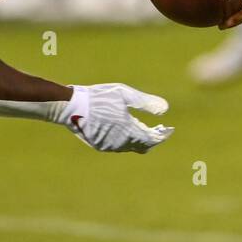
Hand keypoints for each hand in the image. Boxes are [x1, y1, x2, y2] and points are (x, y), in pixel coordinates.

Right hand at [58, 83, 172, 152]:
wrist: (72, 107)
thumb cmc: (100, 97)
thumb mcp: (125, 94)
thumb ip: (146, 102)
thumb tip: (165, 109)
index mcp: (129, 131)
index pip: (153, 139)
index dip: (163, 135)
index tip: (169, 129)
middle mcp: (120, 143)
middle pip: (144, 146)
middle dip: (153, 137)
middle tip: (159, 128)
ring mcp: (109, 146)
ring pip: (131, 147)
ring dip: (139, 139)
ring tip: (143, 127)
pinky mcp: (100, 146)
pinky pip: (119, 146)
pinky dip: (126, 140)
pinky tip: (125, 129)